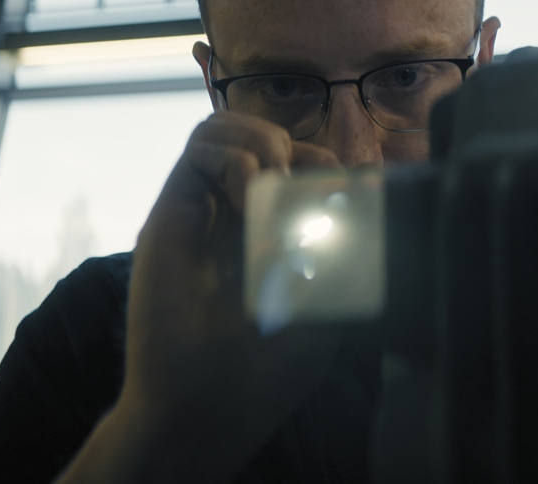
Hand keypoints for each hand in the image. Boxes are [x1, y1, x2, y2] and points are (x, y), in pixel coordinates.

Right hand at [58, 112, 341, 482]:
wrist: (203, 406)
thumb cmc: (266, 369)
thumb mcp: (326, 304)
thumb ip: (343, 248)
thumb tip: (365, 186)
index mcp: (277, 239)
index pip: (302, 169)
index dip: (327, 164)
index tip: (350, 188)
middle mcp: (237, 220)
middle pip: (266, 141)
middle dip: (299, 148)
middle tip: (310, 185)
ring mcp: (203, 213)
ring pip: (226, 131)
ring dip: (261, 138)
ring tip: (274, 178)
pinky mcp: (171, 213)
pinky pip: (198, 147)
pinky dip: (232, 151)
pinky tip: (249, 187)